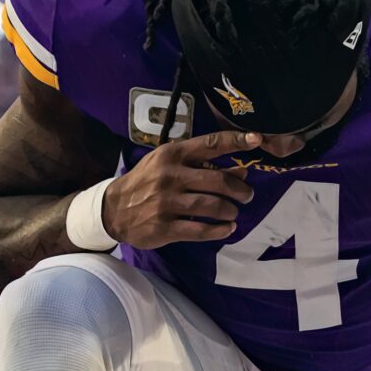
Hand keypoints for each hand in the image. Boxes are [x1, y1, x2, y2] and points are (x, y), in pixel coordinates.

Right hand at [103, 131, 259, 248]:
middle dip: (240, 189)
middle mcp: (170, 176)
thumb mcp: (168, 164)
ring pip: (212, 206)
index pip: (210, 144)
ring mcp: (167, 203)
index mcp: (172, 155)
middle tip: (246, 195)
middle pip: (218, 180)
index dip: (236, 141)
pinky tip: (228, 228)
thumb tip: (242, 170)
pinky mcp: (165, 227)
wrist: (113, 209)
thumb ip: (201, 164)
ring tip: (234, 212)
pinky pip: (201, 230)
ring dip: (230, 210)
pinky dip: (220, 230)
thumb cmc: (146, 182)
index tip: (256, 140)